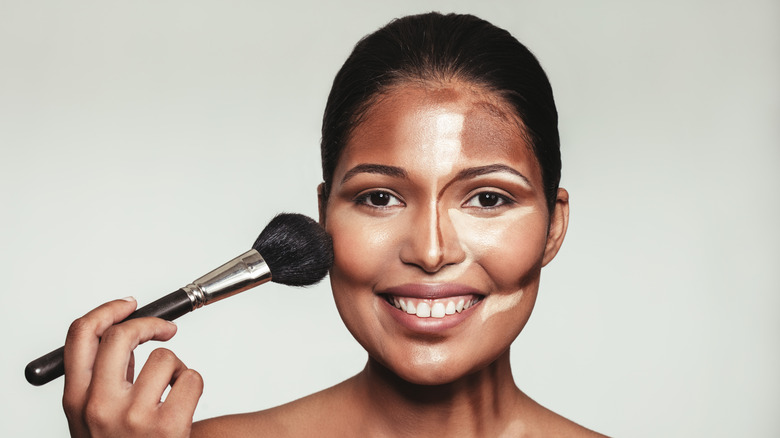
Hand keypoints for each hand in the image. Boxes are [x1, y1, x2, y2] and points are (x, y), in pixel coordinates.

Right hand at [62, 297, 203, 437]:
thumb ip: (105, 382)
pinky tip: (185, 409)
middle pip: (122, 335)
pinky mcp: (168, 427)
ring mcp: (133, 417)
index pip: (80, 335)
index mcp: (77, 400)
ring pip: (166, 357)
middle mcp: (99, 406)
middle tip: (166, 330)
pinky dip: (195, 386)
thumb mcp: (95, 420)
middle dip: (150, 323)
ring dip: (177, 369)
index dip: (108, 311)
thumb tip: (126, 338)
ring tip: (172, 395)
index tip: (129, 304)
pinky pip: (192, 378)